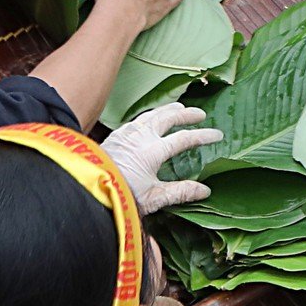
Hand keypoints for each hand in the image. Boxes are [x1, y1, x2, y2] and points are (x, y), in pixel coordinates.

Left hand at [101, 102, 224, 209]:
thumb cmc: (121, 195)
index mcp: (153, 151)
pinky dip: (150, 116)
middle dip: (186, 114)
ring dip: (167, 110)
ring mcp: (126, 133)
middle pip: (168, 118)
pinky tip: (149, 119)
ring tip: (178, 107)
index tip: (217, 134)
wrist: (87, 191)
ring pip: (151, 114)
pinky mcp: (115, 136)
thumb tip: (205, 190)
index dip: (203, 135)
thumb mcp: (154, 198)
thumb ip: (180, 192)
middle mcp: (141, 136)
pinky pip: (137, 119)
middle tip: (200, 114)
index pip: (184, 138)